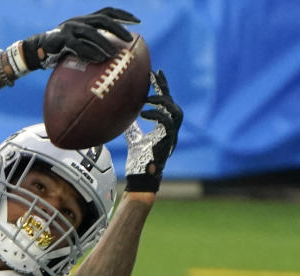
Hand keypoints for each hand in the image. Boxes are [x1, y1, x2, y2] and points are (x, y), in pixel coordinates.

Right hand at [22, 7, 139, 70]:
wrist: (38, 50)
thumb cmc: (61, 49)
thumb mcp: (79, 42)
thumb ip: (92, 43)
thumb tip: (112, 53)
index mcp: (85, 19)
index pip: (107, 12)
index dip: (123, 15)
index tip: (137, 21)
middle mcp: (79, 20)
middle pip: (103, 19)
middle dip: (118, 28)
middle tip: (129, 38)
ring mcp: (69, 28)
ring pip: (91, 32)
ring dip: (104, 43)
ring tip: (114, 54)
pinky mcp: (61, 39)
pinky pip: (77, 46)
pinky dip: (89, 52)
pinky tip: (98, 59)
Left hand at [124, 71, 183, 192]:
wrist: (141, 179)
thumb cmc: (139, 162)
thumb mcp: (134, 139)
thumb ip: (132, 127)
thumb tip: (123, 116)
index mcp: (164, 127)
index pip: (165, 103)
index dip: (162, 87)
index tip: (154, 73)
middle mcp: (170, 130)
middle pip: (173, 104)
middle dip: (164, 88)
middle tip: (153, 77)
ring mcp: (171, 136)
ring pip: (176, 112)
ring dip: (163, 102)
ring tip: (147, 98)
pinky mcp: (168, 141)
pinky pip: (168, 123)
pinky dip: (156, 115)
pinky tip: (142, 113)